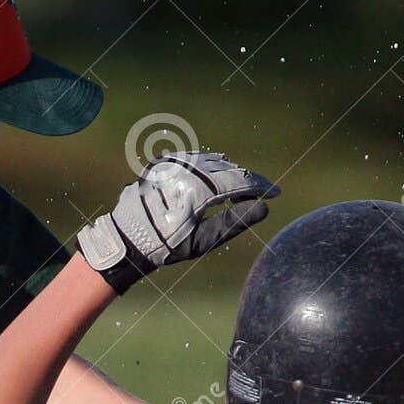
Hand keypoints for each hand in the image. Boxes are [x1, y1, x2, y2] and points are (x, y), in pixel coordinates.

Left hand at [78, 150, 276, 293]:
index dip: (260, 186)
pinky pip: (196, 159)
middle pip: (228, 168)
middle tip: (261, 192)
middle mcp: (186, 169)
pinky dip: (211, 167)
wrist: (127, 237)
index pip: (239, 181)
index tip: (276, 193)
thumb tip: (263, 207)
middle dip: (247, 180)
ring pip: (213, 161)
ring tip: (241, 187)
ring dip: (230, 172)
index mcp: (197, 188)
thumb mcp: (203, 240)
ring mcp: (174, 163)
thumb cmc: (166, 244)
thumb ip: (234, 221)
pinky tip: (217, 176)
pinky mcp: (165, 162)